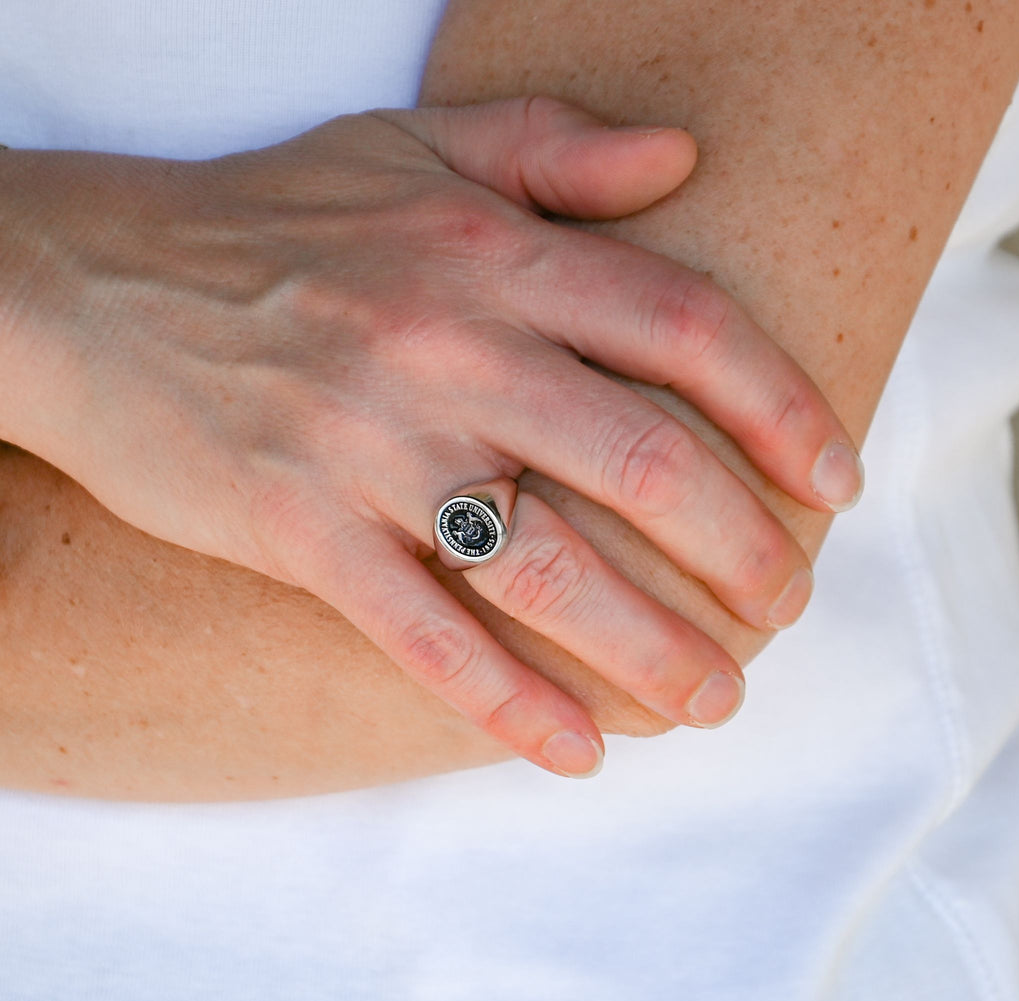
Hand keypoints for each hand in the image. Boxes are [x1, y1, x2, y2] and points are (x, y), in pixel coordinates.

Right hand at [0, 97, 861, 776]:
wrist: (96, 285)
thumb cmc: (268, 222)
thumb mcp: (414, 148)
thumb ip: (554, 145)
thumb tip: (684, 158)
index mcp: (488, 254)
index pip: (682, 325)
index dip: (782, 407)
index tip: (833, 481)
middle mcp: (446, 347)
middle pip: (644, 461)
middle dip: (742, 548)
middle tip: (788, 604)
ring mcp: (369, 445)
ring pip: (547, 565)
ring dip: (651, 647)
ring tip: (716, 699)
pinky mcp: (297, 529)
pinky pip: (421, 634)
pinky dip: (505, 701)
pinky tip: (576, 748)